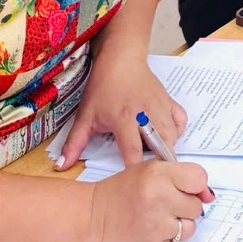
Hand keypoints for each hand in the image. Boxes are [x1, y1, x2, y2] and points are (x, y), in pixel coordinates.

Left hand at [58, 38, 186, 168]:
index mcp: (124, 119)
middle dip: (160, 164)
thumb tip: (62, 166)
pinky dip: (177, 132)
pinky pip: (181, 120)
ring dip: (168, 150)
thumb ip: (75, 143)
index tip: (135, 184)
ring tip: (161, 164)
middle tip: (156, 179)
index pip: (133, 151)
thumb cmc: (103, 86)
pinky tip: (167, 138)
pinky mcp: (169, 101)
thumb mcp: (85, 115)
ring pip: (172, 135)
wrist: (121, 57)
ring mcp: (160, 107)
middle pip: (160, 145)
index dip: (135, 170)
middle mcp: (145, 114)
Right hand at [88, 159, 214, 241]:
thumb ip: (180, 176)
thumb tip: (208, 196)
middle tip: (167, 203)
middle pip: (196, 206)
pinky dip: (169, 237)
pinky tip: (154, 228)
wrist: (95, 215)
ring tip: (161, 217)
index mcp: (159, 174)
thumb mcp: (150, 169)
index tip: (187, 188)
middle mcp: (159, 197)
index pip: (200, 179)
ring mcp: (156, 223)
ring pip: (190, 227)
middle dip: (185, 205)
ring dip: (179, 223)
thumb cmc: (123, 190)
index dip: (196, 185)